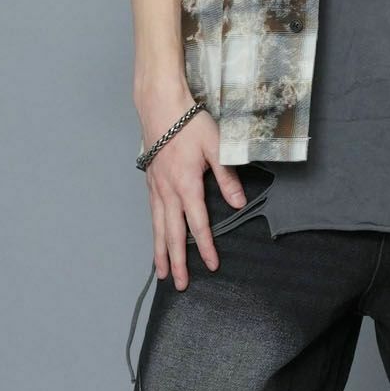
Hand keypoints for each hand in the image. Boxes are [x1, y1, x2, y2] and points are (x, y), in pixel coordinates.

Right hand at [142, 103, 247, 289]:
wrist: (160, 105)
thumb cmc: (189, 123)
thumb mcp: (217, 146)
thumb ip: (227, 177)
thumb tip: (238, 203)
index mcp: (186, 184)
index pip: (198, 223)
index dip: (205, 246)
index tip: (212, 265)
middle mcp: (168, 191)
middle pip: (172, 234)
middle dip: (177, 261)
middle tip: (180, 284)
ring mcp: (156, 188)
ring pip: (157, 227)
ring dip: (160, 252)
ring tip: (162, 273)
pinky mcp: (150, 182)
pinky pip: (152, 215)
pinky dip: (153, 233)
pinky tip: (156, 241)